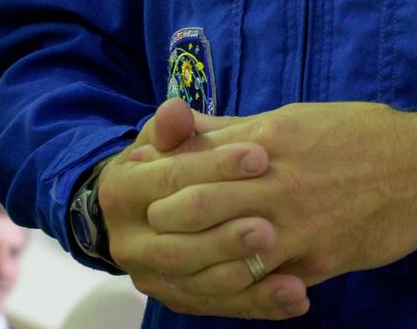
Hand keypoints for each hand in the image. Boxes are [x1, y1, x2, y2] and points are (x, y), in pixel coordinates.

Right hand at [97, 99, 309, 318]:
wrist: (143, 207)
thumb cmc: (165, 160)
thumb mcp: (165, 138)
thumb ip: (174, 128)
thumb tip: (175, 111)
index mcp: (121, 193)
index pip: (171, 180)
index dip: (215, 166)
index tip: (260, 157)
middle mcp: (128, 243)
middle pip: (181, 243)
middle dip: (227, 234)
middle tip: (271, 224)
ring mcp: (152, 277)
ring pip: (199, 282)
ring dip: (245, 274)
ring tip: (286, 262)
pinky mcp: (179, 299)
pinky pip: (220, 305)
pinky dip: (259, 303)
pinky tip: (296, 296)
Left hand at [142, 101, 416, 302]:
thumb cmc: (359, 134)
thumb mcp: (296, 117)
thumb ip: (238, 129)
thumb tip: (187, 125)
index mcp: (270, 139)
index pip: (195, 159)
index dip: (160, 175)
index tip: (138, 185)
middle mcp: (277, 182)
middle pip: (196, 205)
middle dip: (164, 220)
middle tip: (147, 229)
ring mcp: (298, 225)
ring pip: (224, 250)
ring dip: (193, 259)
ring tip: (173, 264)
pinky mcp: (319, 261)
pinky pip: (266, 283)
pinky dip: (240, 288)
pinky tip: (221, 288)